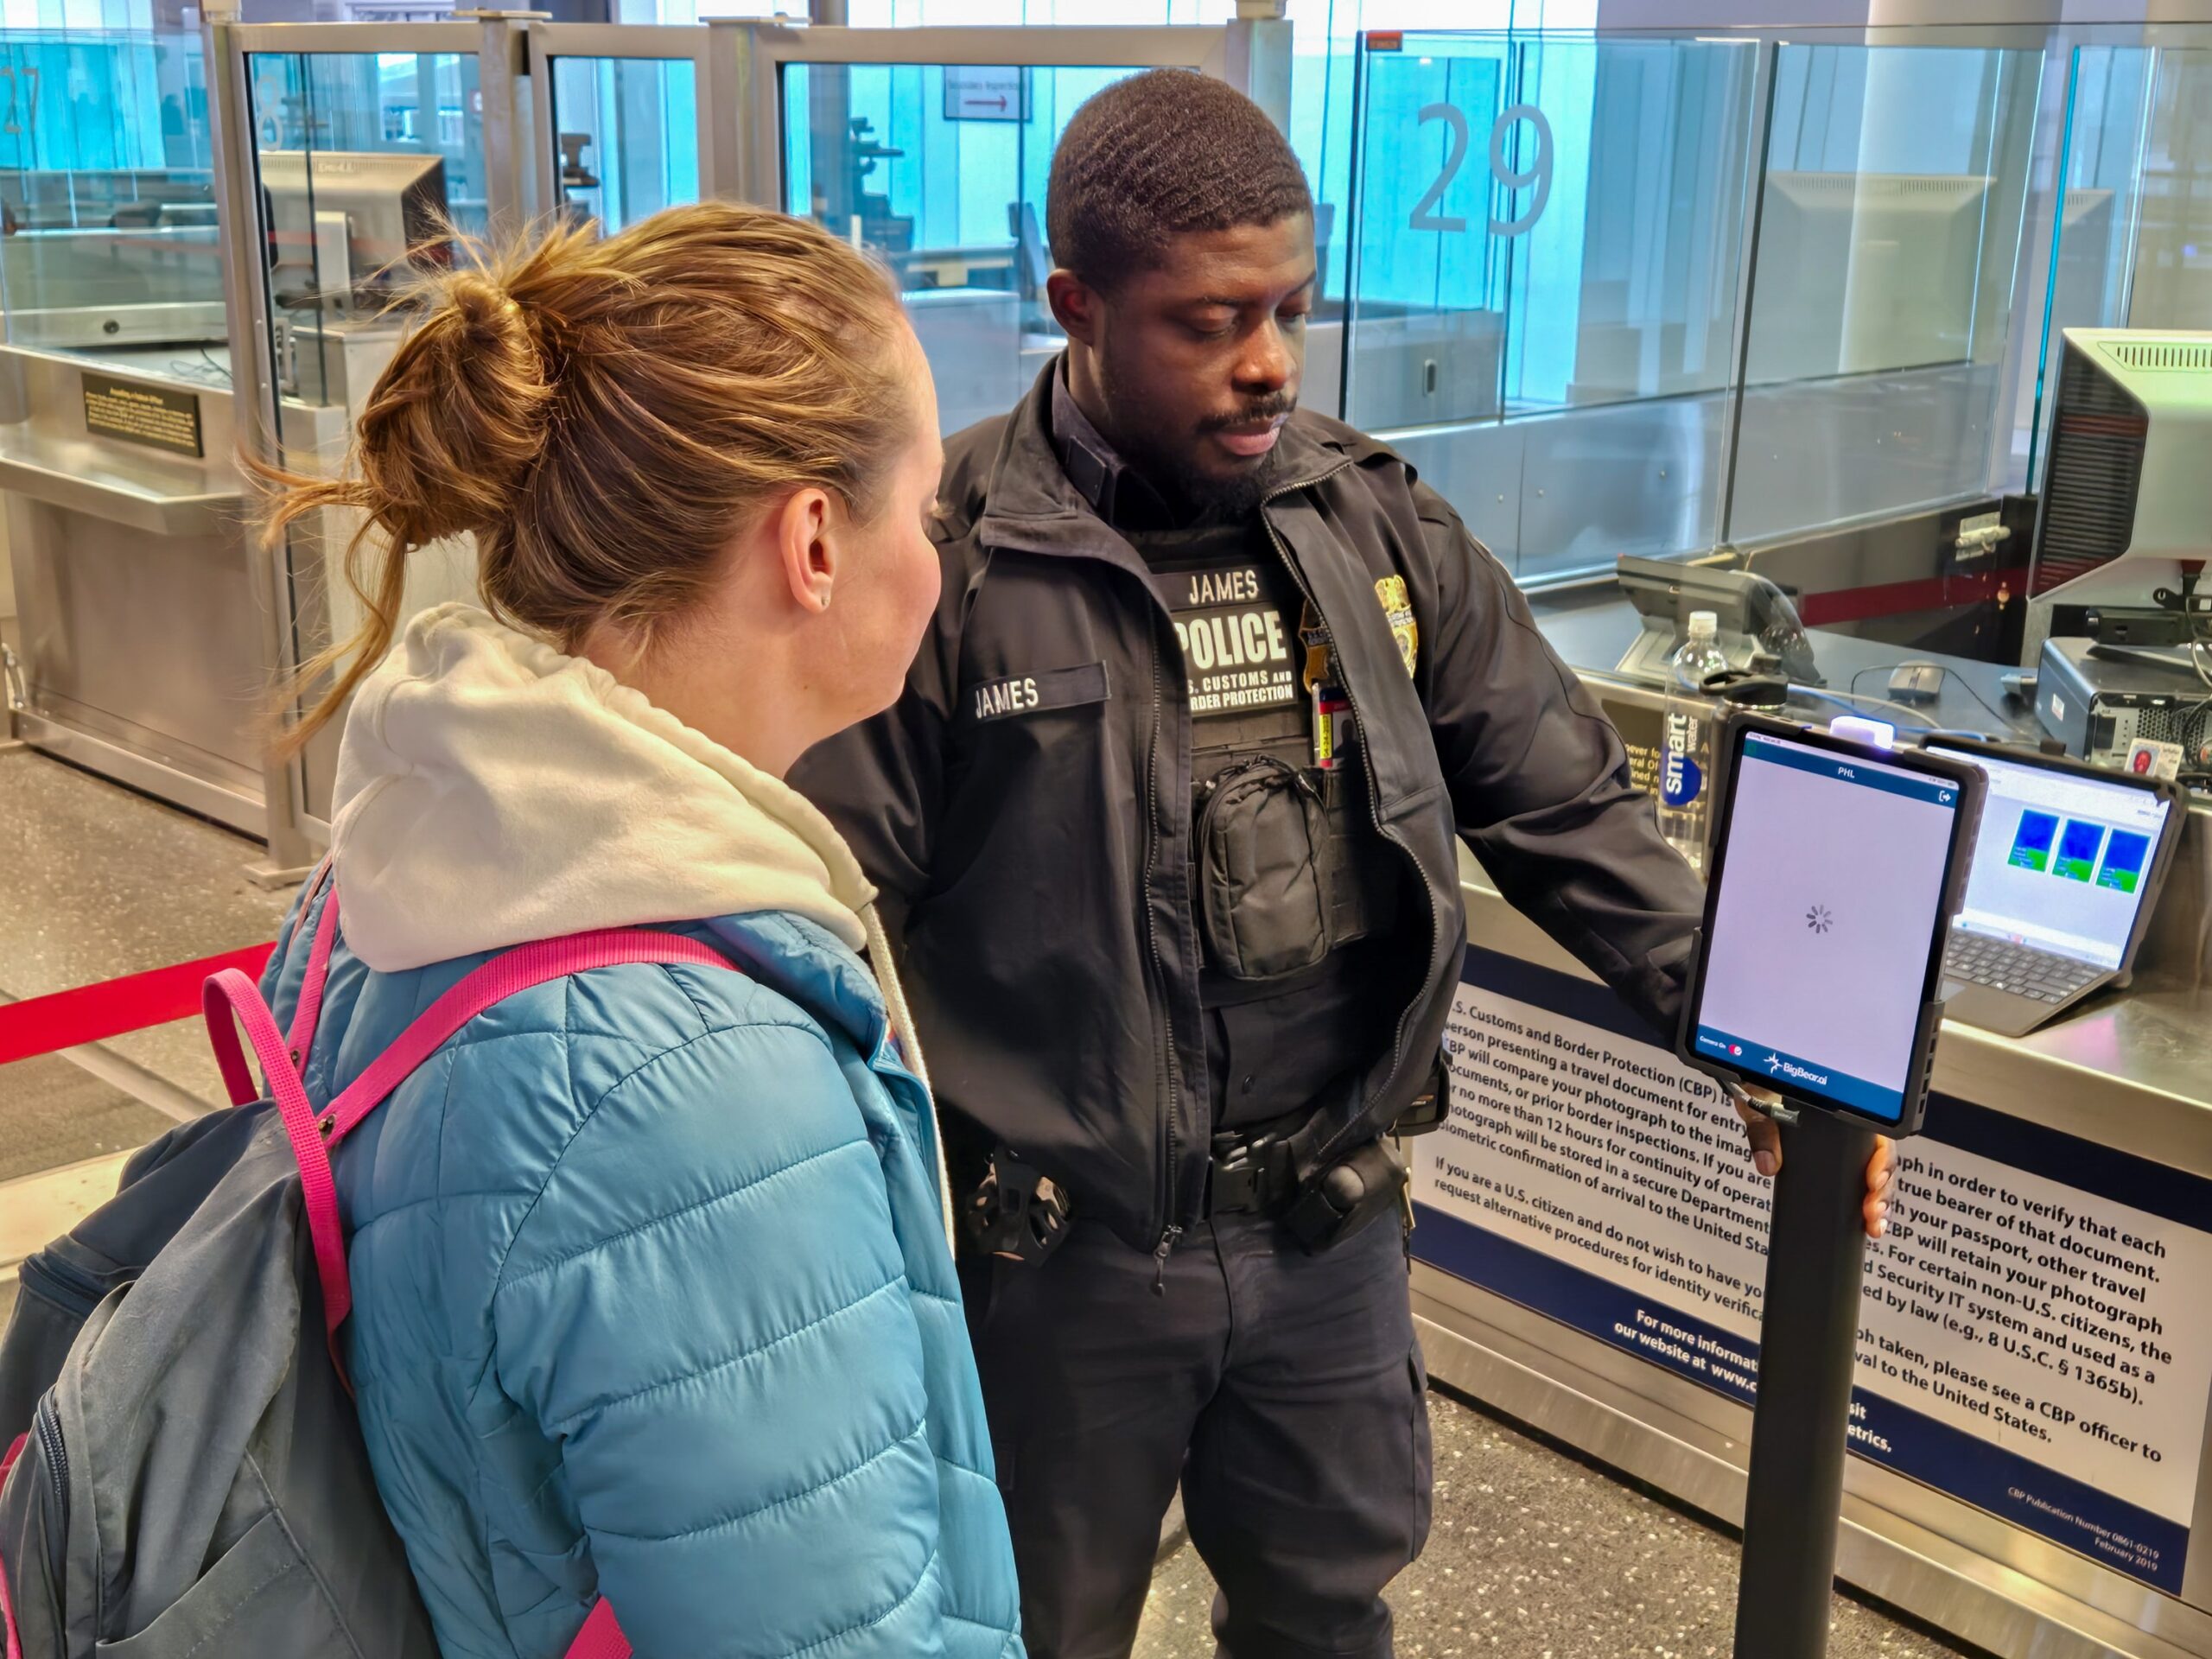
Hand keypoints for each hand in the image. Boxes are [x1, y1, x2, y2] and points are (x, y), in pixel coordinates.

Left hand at [1729, 1085, 1893, 1239]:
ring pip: (1876, 1176)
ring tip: (1873, 1225)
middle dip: (1882, 1191)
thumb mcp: (1759, 1104)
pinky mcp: (1832, 1162)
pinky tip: (1867, 1224)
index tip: (1873, 1182)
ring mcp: (1843, 1147)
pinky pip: (1856, 1184)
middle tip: (1872, 1214)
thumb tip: (1769, 1165)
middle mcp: (1848, 1128)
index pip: (1874, 1136)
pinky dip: (1864, 1205)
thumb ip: (1764, 1132)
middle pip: (1880, 1161)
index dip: (1880, 1161)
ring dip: (1879, 1202)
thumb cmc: (1762, 1087)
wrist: (1752, 1084)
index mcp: (1840, 1110)